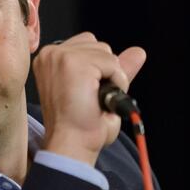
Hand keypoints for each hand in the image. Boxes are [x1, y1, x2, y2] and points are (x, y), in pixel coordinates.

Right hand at [32, 32, 145, 165]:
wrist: (72, 144)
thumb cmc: (81, 125)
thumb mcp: (101, 91)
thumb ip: (117, 68)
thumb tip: (139, 52)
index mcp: (51, 59)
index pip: (87, 44)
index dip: (98, 69)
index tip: (87, 92)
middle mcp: (51, 54)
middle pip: (98, 44)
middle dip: (105, 70)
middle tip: (92, 98)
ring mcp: (61, 56)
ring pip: (106, 52)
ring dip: (111, 76)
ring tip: (94, 99)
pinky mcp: (74, 63)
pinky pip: (112, 63)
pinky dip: (116, 81)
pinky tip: (100, 98)